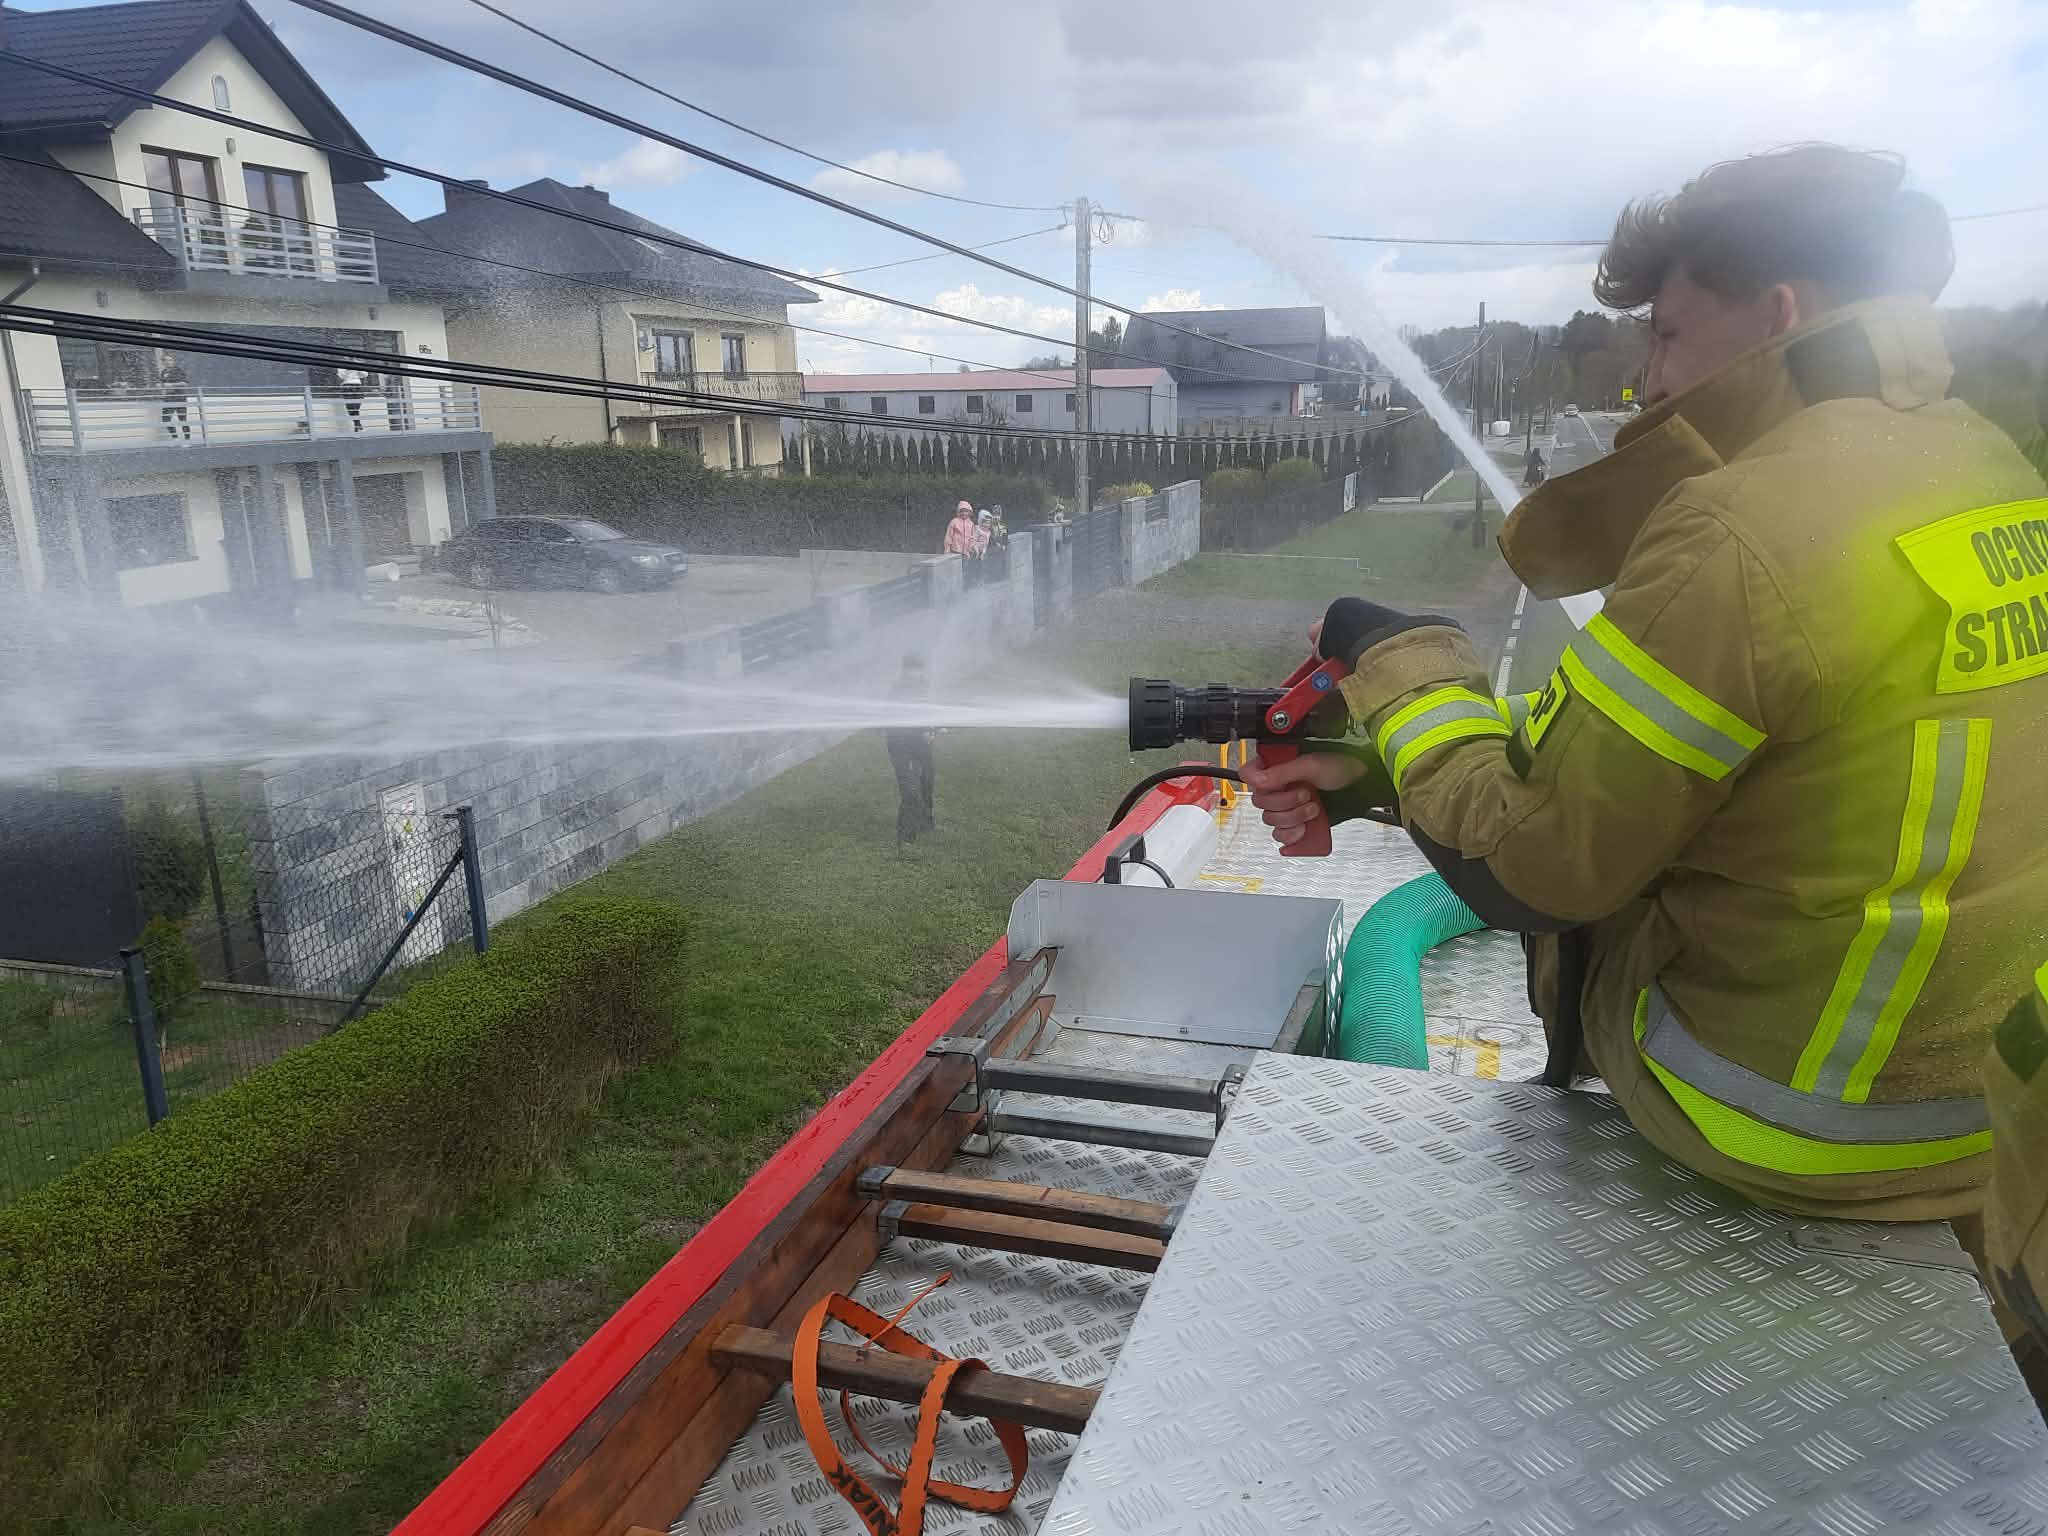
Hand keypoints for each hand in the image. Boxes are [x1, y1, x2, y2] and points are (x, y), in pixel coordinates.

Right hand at [1241, 750, 1366, 847]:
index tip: (1277, 783)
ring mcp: (1287, 806)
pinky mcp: (1296, 823)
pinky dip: (1292, 835)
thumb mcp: (1312, 765)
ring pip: (1271, 821)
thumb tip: (1258, 781)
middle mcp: (1279, 785)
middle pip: (1260, 803)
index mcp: (1278, 765)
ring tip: (1314, 809)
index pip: (1249, 774)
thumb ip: (1283, 772)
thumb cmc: (1343, 766)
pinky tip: (1305, 828)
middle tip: (1306, 795)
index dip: (1259, 782)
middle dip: (1286, 803)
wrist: (1364, 786)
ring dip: (1293, 818)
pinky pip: (1280, 836)